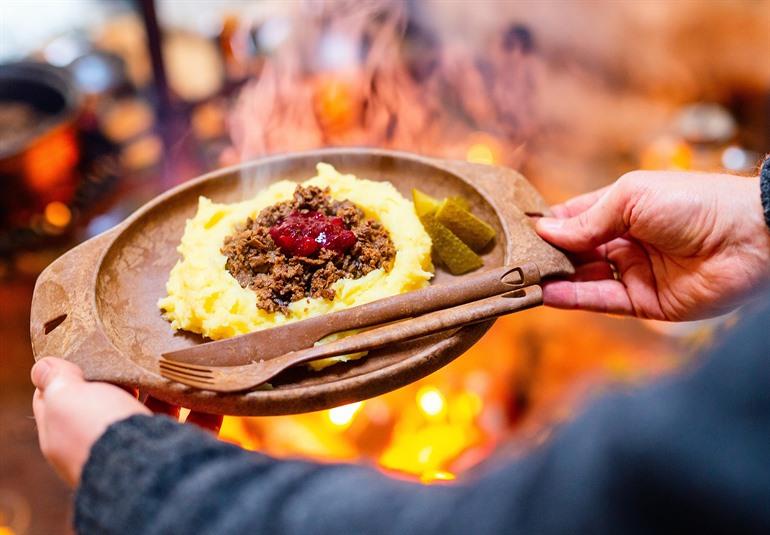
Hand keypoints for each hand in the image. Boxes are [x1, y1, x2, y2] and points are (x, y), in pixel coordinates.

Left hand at [31, 357, 222, 486]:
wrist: (145, 469)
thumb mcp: (64, 397)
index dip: (69, 373)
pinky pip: (193, 425)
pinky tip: (204, 387)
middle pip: (113, 403)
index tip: (86, 348)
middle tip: (136, 351)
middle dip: (127, 379)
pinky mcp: (177, 452)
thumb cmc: (97, 428)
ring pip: (155, 413)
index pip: (60, 399)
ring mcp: (142, 449)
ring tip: (175, 363)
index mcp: (67, 433)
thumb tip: (43, 366)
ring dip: (167, 390)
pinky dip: (201, 407)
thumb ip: (55, 379)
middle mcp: (103, 444)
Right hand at [536, 170, 769, 320]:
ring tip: (522, 279)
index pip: (575, 219)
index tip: (516, 231)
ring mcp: (633, 272)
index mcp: (622, 209)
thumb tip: (546, 232)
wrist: (750, 237)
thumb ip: (588, 220)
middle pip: (575, 251)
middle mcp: (624, 241)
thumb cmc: (694, 202)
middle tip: (512, 261)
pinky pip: (601, 301)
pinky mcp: (643, 302)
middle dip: (546, 255)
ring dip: (554, 279)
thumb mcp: (632, 198)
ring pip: (583, 278)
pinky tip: (548, 294)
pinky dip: (573, 298)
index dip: (548, 225)